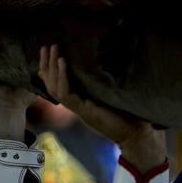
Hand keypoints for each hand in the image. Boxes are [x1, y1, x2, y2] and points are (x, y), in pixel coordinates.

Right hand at [38, 45, 164, 172]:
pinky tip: (63, 61)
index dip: (51, 71)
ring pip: (55, 88)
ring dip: (52, 68)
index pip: (58, 86)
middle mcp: (76, 105)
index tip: (49, 53)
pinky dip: (63, 76)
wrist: (136, 135)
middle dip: (47, 65)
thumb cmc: (130, 115)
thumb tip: (104, 61)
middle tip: (45, 46)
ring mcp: (79, 109)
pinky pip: (66, 93)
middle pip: (52, 85)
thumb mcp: (112, 94)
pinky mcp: (84, 111)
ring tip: (52, 49)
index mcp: (81, 102)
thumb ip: (104, 83)